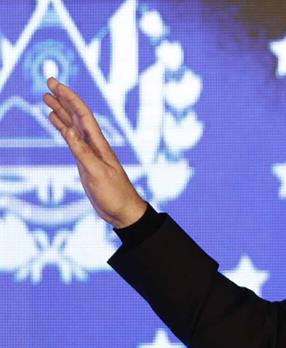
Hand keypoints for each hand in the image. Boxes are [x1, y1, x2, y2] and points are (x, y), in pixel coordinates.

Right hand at [44, 77, 146, 228]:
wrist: (123, 210)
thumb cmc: (114, 194)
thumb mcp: (97, 173)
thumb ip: (83, 153)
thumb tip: (69, 133)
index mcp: (99, 144)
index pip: (83, 115)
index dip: (70, 98)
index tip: (56, 84)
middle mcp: (94, 144)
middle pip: (77, 115)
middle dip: (63, 98)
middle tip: (49, 82)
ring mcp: (89, 151)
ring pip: (72, 124)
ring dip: (60, 109)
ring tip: (47, 97)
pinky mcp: (85, 160)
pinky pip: (71, 138)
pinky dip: (62, 126)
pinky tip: (54, 119)